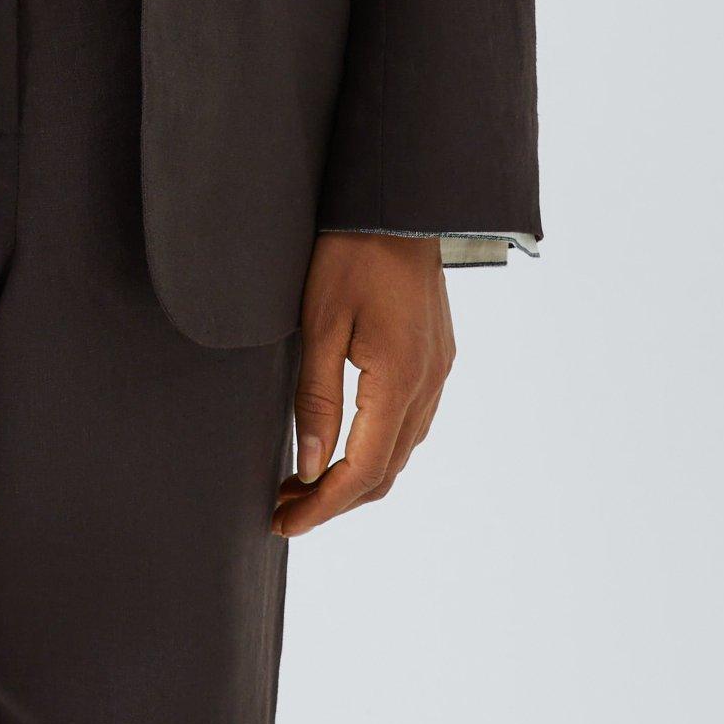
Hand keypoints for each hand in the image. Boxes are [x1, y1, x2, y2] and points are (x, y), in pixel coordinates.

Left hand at [271, 233, 454, 538]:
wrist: (396, 202)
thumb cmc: (350, 253)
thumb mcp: (319, 322)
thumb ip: (316, 398)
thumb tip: (309, 467)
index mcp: (399, 380)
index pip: (363, 471)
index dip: (322, 506)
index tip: (284, 521)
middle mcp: (428, 384)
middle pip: (386, 471)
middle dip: (335, 498)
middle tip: (285, 505)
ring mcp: (438, 371)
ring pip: (401, 450)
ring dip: (356, 475)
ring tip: (305, 479)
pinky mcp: (437, 356)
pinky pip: (411, 422)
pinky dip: (377, 446)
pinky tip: (344, 440)